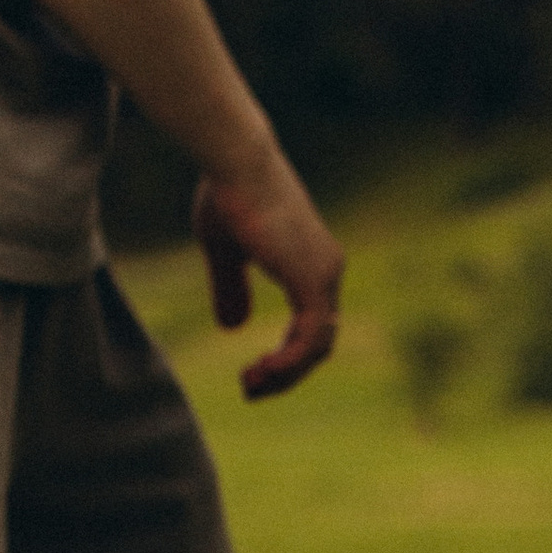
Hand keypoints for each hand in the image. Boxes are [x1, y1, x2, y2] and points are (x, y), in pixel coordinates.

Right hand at [193, 153, 344, 397]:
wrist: (237, 162)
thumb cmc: (228, 194)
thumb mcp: (224, 251)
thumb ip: (231, 288)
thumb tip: (232, 328)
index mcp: (311, 262)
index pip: (312, 325)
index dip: (285, 355)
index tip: (252, 372)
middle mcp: (327, 269)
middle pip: (318, 342)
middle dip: (286, 373)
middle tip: (250, 390)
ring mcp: (324, 275)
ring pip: (317, 346)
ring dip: (285, 374)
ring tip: (251, 386)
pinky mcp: (312, 280)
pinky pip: (310, 338)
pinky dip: (288, 361)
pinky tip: (262, 371)